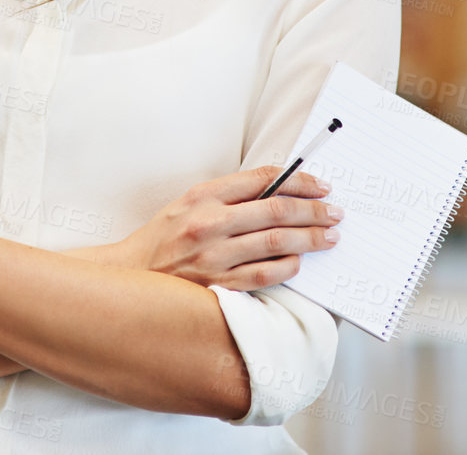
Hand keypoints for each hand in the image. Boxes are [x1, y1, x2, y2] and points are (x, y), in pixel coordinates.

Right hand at [114, 165, 342, 290]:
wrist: (131, 274)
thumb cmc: (163, 237)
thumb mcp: (188, 202)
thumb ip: (228, 195)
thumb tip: (277, 191)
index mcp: (203, 196)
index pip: (262, 180)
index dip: (299, 181)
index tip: (320, 185)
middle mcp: (209, 223)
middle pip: (276, 211)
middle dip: (313, 210)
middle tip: (335, 211)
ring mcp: (214, 256)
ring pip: (276, 243)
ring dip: (310, 238)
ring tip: (329, 236)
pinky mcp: (218, 285)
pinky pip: (265, 275)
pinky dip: (287, 267)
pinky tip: (299, 263)